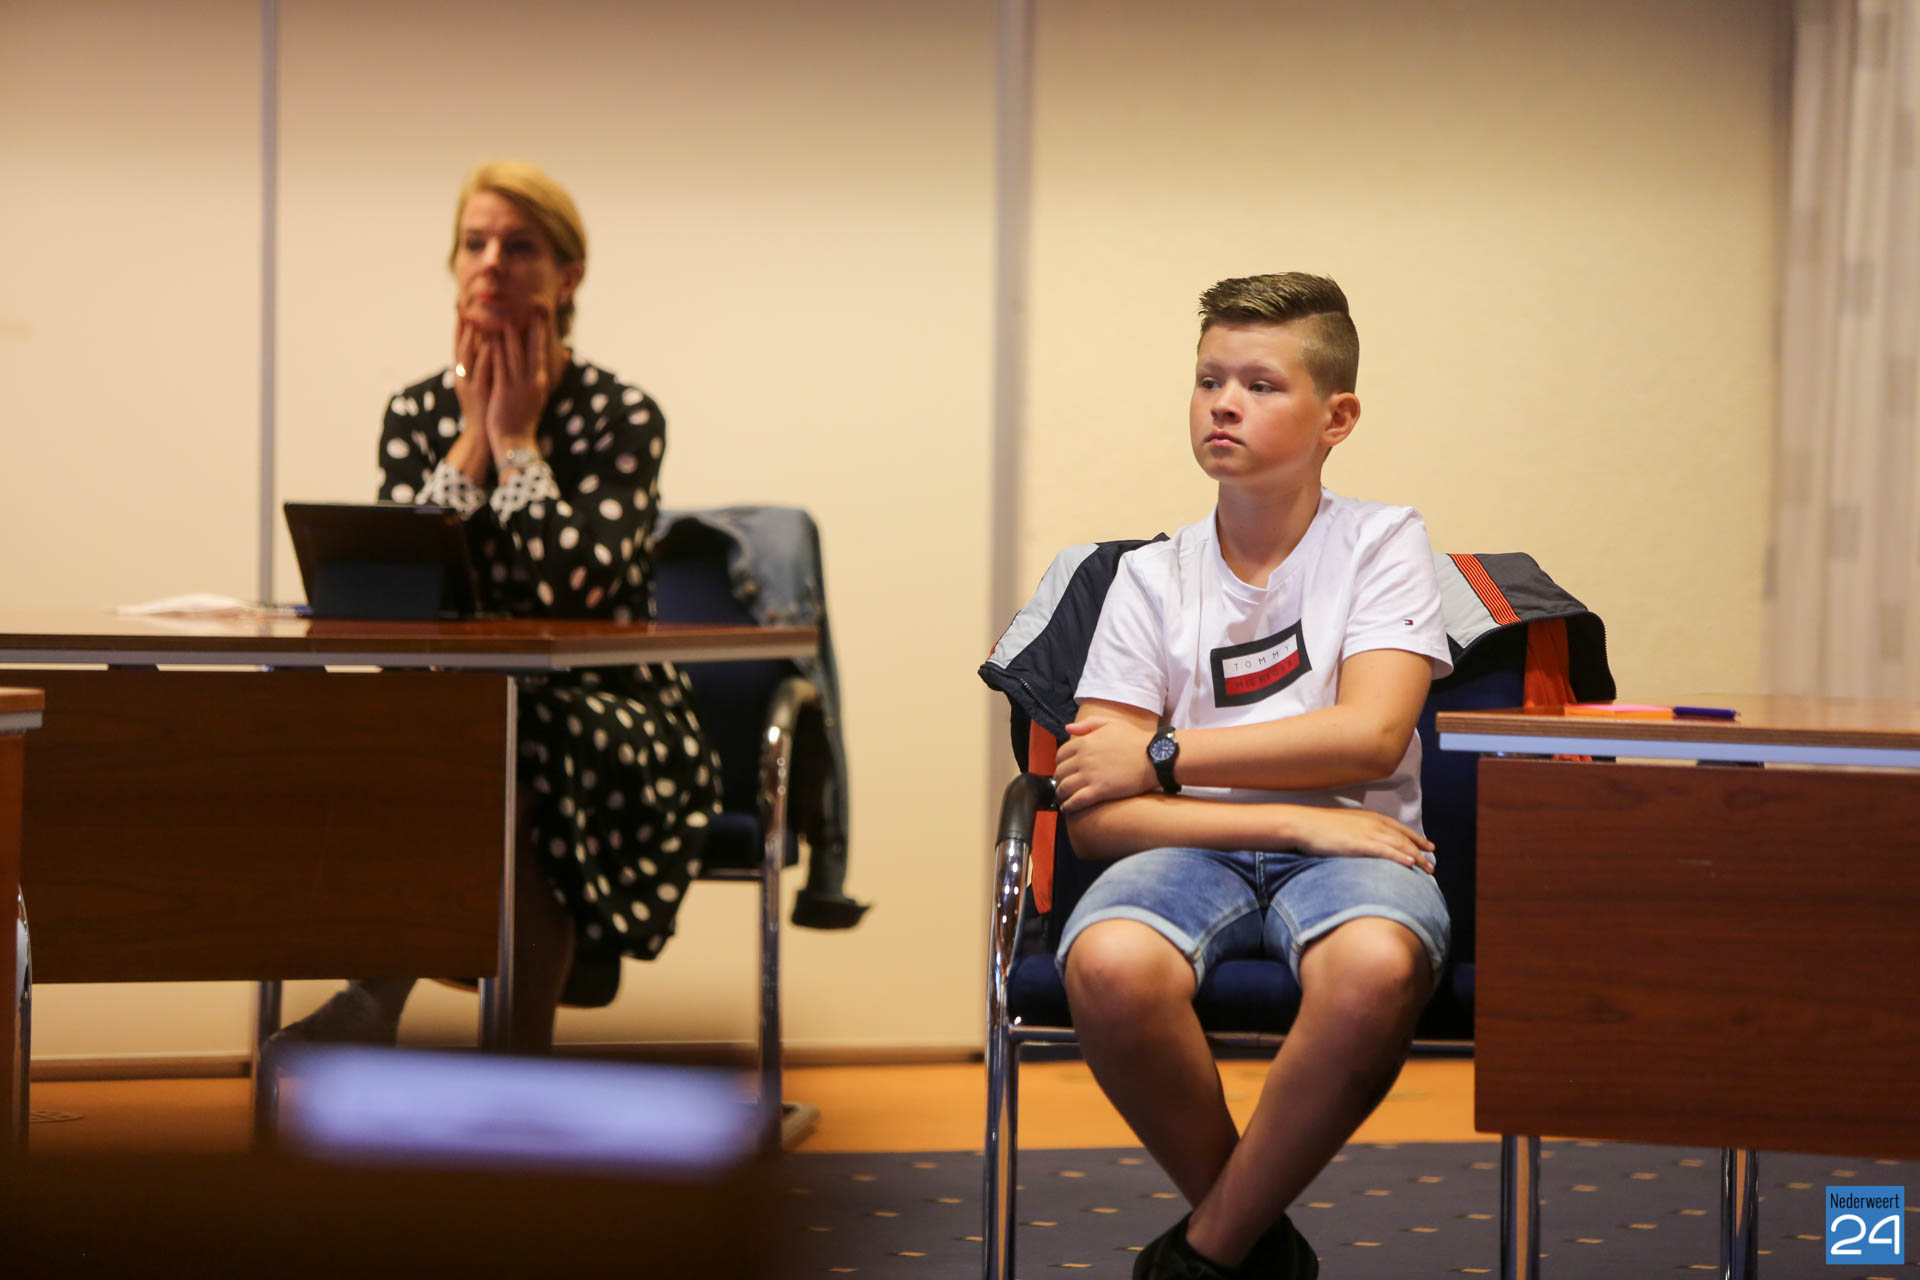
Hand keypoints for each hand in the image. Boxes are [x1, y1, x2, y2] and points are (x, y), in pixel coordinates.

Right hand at [452, 314, 491, 429]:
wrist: (483, 433)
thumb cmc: (486, 407)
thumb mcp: (482, 382)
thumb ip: (483, 365)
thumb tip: (489, 346)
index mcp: (463, 372)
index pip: (460, 344)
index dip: (460, 325)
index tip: (461, 305)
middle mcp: (462, 375)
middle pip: (458, 345)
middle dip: (460, 325)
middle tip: (461, 303)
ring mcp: (468, 383)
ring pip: (466, 356)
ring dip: (470, 336)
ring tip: (474, 318)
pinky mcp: (478, 392)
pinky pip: (480, 372)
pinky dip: (483, 358)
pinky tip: (488, 345)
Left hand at [484, 305, 552, 458]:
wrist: (515, 442)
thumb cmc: (524, 420)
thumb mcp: (538, 397)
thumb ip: (545, 377)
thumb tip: (559, 360)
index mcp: (540, 382)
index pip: (543, 351)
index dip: (543, 331)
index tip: (543, 313)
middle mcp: (533, 381)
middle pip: (534, 348)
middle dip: (533, 325)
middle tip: (534, 305)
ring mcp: (519, 385)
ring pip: (515, 353)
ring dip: (510, 332)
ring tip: (507, 313)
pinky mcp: (504, 390)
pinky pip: (500, 365)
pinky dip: (496, 348)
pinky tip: (491, 335)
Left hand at [1056, 715, 1156, 811]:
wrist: (1154, 756)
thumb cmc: (1135, 740)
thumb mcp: (1111, 724)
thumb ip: (1088, 725)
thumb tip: (1068, 728)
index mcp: (1084, 742)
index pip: (1060, 754)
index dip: (1059, 763)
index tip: (1064, 769)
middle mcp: (1083, 758)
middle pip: (1060, 772)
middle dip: (1059, 780)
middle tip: (1063, 785)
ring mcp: (1090, 775)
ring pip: (1064, 787)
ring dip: (1061, 794)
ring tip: (1064, 799)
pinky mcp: (1099, 791)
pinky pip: (1076, 801)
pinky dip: (1068, 806)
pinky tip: (1068, 808)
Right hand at [1286, 806, 1434, 872]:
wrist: (1303, 824)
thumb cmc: (1319, 826)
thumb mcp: (1344, 824)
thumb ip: (1358, 830)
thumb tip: (1363, 841)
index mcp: (1370, 817)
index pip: (1399, 829)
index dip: (1416, 838)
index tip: (1428, 847)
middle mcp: (1374, 823)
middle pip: (1404, 839)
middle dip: (1421, 851)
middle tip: (1432, 863)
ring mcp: (1368, 833)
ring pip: (1400, 846)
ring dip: (1416, 858)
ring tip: (1428, 869)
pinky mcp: (1360, 844)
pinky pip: (1386, 851)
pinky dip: (1400, 857)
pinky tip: (1410, 865)